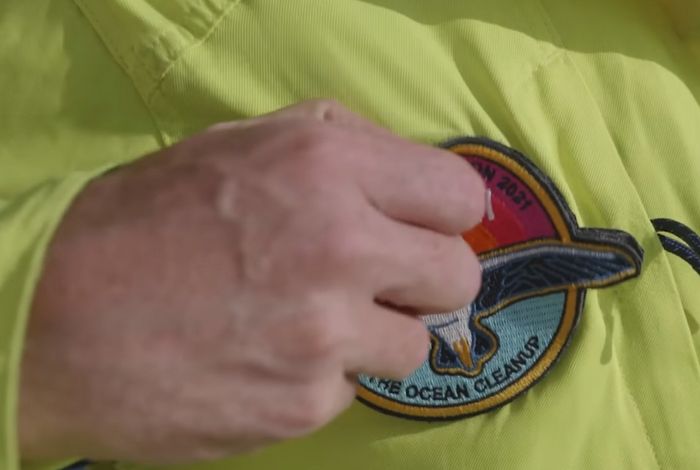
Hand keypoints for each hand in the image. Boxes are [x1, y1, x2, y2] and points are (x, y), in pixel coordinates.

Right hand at [19, 100, 484, 461]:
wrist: (54, 317)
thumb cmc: (145, 221)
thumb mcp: (240, 145)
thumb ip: (337, 148)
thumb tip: (407, 178)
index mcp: (327, 164)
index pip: (459, 197)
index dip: (442, 216)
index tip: (420, 229)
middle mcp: (339, 245)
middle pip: (456, 276)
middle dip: (424, 280)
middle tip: (377, 281)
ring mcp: (325, 334)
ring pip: (412, 345)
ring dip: (372, 336)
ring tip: (304, 322)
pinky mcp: (303, 404)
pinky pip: (349, 388)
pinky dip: (318, 376)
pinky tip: (263, 357)